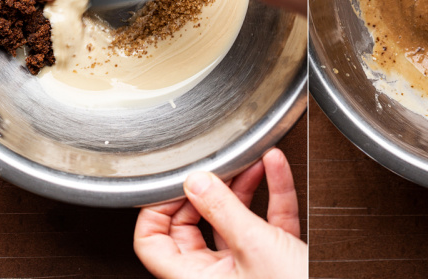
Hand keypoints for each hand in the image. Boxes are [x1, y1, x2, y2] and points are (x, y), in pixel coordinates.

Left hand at [134, 148, 306, 278]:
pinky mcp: (274, 259)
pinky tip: (275, 169)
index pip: (153, 243)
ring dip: (244, 185)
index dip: (157, 210)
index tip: (173, 184)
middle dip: (207, 190)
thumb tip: (196, 182)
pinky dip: (272, 192)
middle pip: (192, 226)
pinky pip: (266, 220)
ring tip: (250, 161)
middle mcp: (217, 276)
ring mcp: (246, 267)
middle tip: (215, 169)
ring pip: (232, 219)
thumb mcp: (254, 247)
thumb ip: (223, 211)